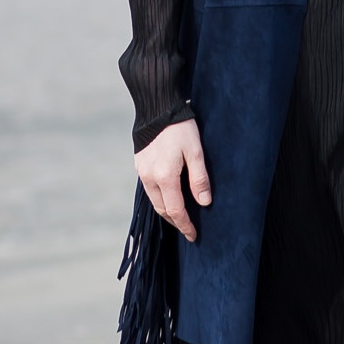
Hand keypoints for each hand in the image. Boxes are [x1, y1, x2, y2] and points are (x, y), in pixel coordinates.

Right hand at [135, 118, 210, 242]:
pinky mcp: (139, 165)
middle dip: (176, 221)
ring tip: (181, 216)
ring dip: (167, 211)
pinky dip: (159, 198)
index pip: (176, 210)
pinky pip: (149, 189)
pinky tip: (168, 196)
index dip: (186, 225)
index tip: (194, 236)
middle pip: (162, 209)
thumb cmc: (180, 127)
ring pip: (154, 200)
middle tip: (189, 229)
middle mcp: (150, 178)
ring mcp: (142, 172)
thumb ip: (199, 178)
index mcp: (165, 177)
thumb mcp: (195, 151)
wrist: (157, 107)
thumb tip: (204, 203)